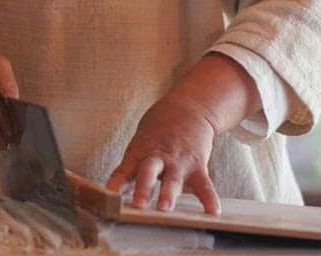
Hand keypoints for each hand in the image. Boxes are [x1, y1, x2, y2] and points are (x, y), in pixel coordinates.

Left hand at [106, 95, 220, 213]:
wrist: (189, 108)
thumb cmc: (158, 129)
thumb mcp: (140, 143)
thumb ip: (132, 167)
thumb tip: (116, 191)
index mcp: (139, 152)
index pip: (123, 170)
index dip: (115, 183)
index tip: (107, 196)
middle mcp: (157, 158)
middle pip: (147, 173)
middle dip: (142, 189)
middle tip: (137, 205)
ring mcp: (178, 162)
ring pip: (172, 180)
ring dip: (168, 194)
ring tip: (165, 208)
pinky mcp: (197, 165)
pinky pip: (204, 185)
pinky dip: (209, 199)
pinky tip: (213, 213)